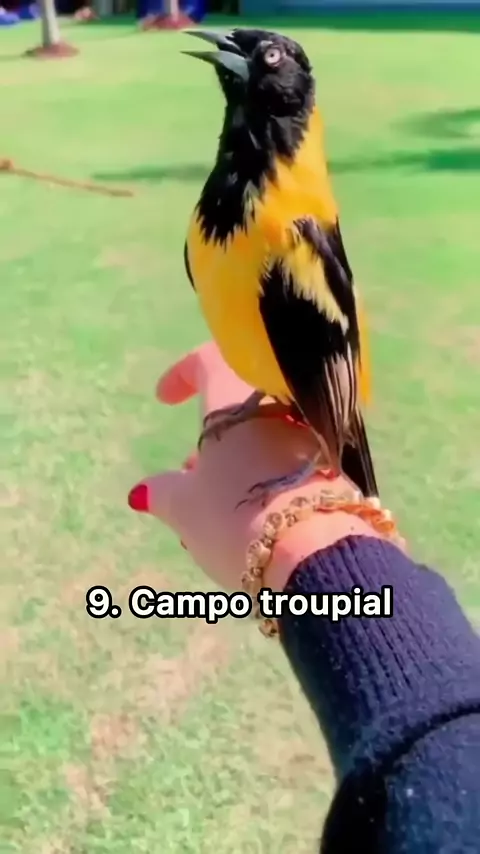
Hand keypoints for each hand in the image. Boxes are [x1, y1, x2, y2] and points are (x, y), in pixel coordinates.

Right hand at [128, 342, 381, 591]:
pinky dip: (262, 483)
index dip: (183, 374)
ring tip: (213, 513)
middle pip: (237, 411)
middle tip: (189, 479)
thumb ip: (162, 492)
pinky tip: (249, 521)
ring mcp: (308, 439)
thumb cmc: (235, 515)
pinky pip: (286, 466)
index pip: (209, 361)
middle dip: (209, 442)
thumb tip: (144, 490)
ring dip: (234, 466)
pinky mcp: (331, 471)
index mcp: (234, 402)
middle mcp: (276, 410)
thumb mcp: (184, 508)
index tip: (164, 398)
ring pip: (262, 442)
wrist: (315, 550)